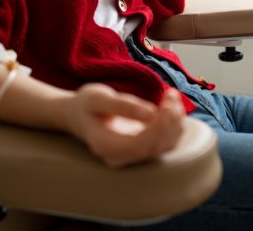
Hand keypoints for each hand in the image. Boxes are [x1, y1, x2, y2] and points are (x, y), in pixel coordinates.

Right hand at [65, 83, 185, 167]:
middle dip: (171, 121)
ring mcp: (131, 156)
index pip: (142, 145)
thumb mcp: (97, 97)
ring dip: (175, 121)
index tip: (166, 103)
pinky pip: (165, 140)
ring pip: (165, 145)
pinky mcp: (141, 148)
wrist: (77, 114)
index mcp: (107, 146)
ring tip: (171, 96)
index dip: (161, 126)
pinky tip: (169, 103)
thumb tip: (150, 113)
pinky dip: (173, 123)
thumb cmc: (85, 104)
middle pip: (157, 147)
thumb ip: (122, 105)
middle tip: (172, 95)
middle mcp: (121, 157)